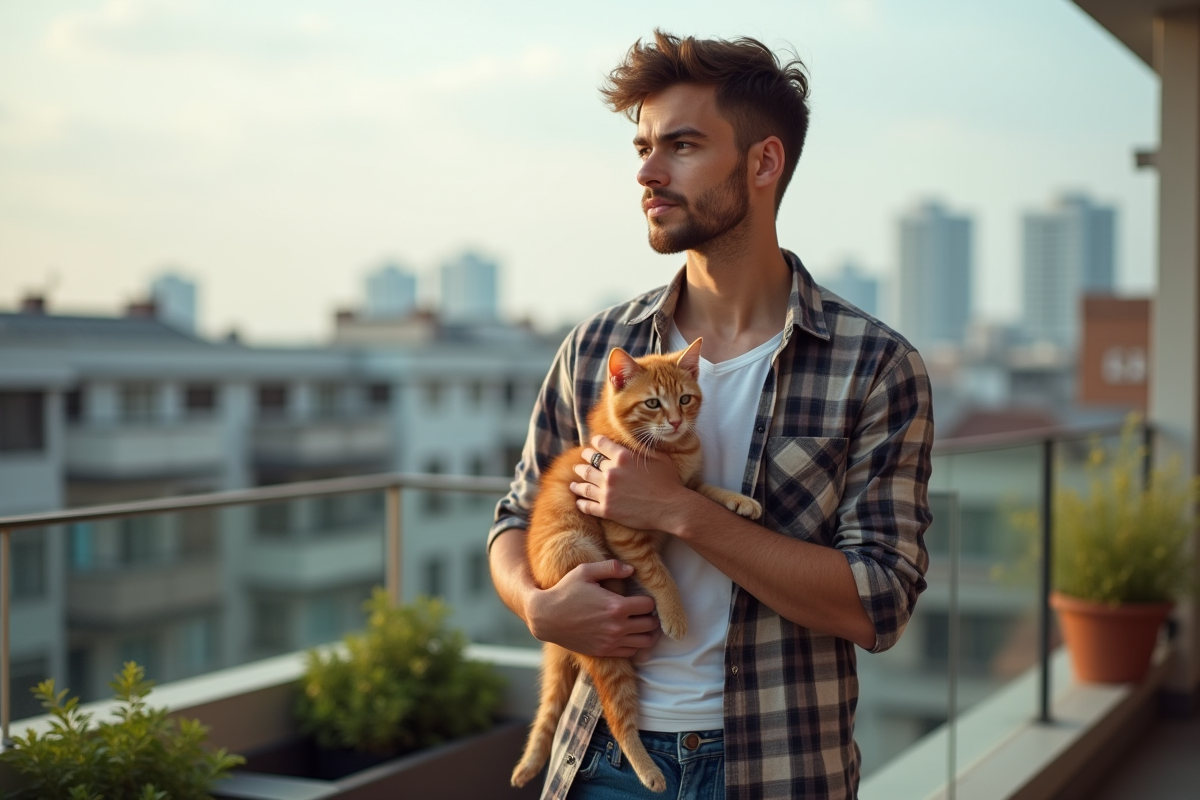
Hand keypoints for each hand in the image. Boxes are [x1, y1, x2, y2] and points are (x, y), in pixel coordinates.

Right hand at [525, 559, 662, 657]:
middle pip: (651, 625)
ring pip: (645, 642)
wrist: (546, 618)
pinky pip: (631, 652)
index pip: (649, 606)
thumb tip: (631, 569)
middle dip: (651, 616)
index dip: (649, 600)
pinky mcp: (604, 652)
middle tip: (644, 611)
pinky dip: (635, 644)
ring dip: (647, 632)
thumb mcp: (585, 571)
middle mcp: (617, 627)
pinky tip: (628, 634)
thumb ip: (610, 567)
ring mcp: (611, 642)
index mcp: (616, 606)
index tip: (641, 597)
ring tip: (640, 623)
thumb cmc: (565, 591)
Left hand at [571, 435, 688, 532]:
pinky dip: (582, 503)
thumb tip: (635, 442)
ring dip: (577, 483)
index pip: (600, 444)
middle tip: (580, 462)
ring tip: (573, 484)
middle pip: (589, 463)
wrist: (671, 508)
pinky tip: (579, 502)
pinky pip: (587, 505)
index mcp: (622, 457)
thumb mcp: (658, 457)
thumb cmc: (669, 482)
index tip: (594, 444)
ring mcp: (606, 492)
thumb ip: (642, 449)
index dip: (596, 443)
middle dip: (584, 461)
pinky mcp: (607, 510)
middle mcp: (610, 472)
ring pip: (584, 484)